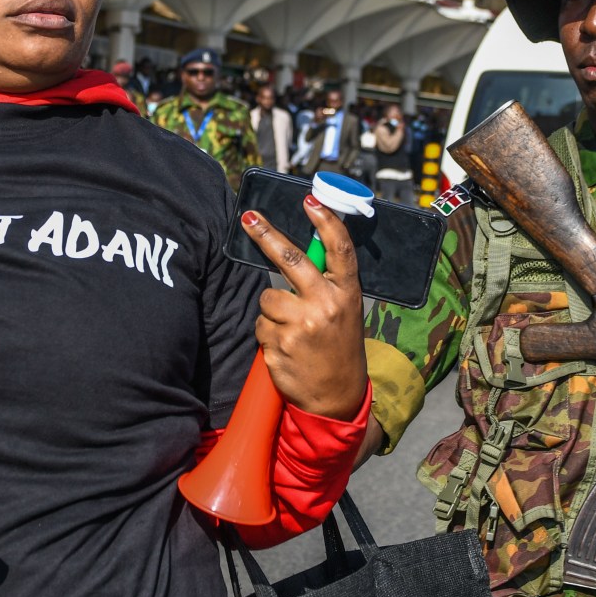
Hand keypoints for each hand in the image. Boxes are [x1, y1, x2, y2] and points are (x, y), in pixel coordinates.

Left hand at [240, 196, 366, 418]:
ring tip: (291, 330)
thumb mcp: (345, 312)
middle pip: (290, 259)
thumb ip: (325, 284)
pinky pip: (260, 326)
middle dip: (266, 234)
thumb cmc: (337, 347)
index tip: (310, 199)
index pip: (339, 250)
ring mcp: (302, 325)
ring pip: (267, 298)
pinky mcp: (280, 344)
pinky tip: (285, 348)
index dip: (325, 221)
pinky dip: (267, 334)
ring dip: (271, 311)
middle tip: (248, 218)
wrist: (336, 397)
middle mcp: (326, 305)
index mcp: (347, 294)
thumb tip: (294, 253)